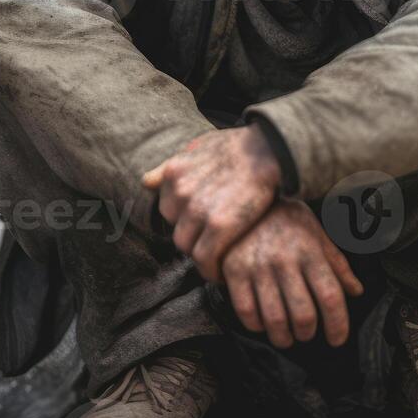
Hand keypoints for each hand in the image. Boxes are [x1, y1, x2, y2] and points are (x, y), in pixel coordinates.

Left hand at [142, 125, 280, 280]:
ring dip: (201, 253)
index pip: (168, 209)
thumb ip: (172, 166)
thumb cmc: (240, 146)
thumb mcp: (200, 146)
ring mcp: (198, 209)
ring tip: (218, 256)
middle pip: (176, 229)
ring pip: (187, 246)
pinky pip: (204, 258)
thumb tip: (146, 182)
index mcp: (174, 172)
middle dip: (193, 236)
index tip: (200, 226)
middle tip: (212, 241)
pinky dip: (210, 269)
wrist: (271, 149)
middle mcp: (180, 191)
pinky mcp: (220, 225)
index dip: (185, 219)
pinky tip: (221, 272)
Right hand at [221, 200, 362, 347]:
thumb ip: (336, 263)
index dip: (338, 325)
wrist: (243, 196)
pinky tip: (262, 323)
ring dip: (283, 337)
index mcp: (310, 250)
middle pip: (304, 315)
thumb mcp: (315, 233)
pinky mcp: (233, 270)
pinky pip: (246, 312)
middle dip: (308, 333)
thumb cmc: (285, 218)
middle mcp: (285, 259)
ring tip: (286, 336)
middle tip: (307, 333)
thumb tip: (357, 291)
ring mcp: (257, 266)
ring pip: (275, 320)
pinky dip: (257, 326)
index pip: (331, 298)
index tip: (337, 339)